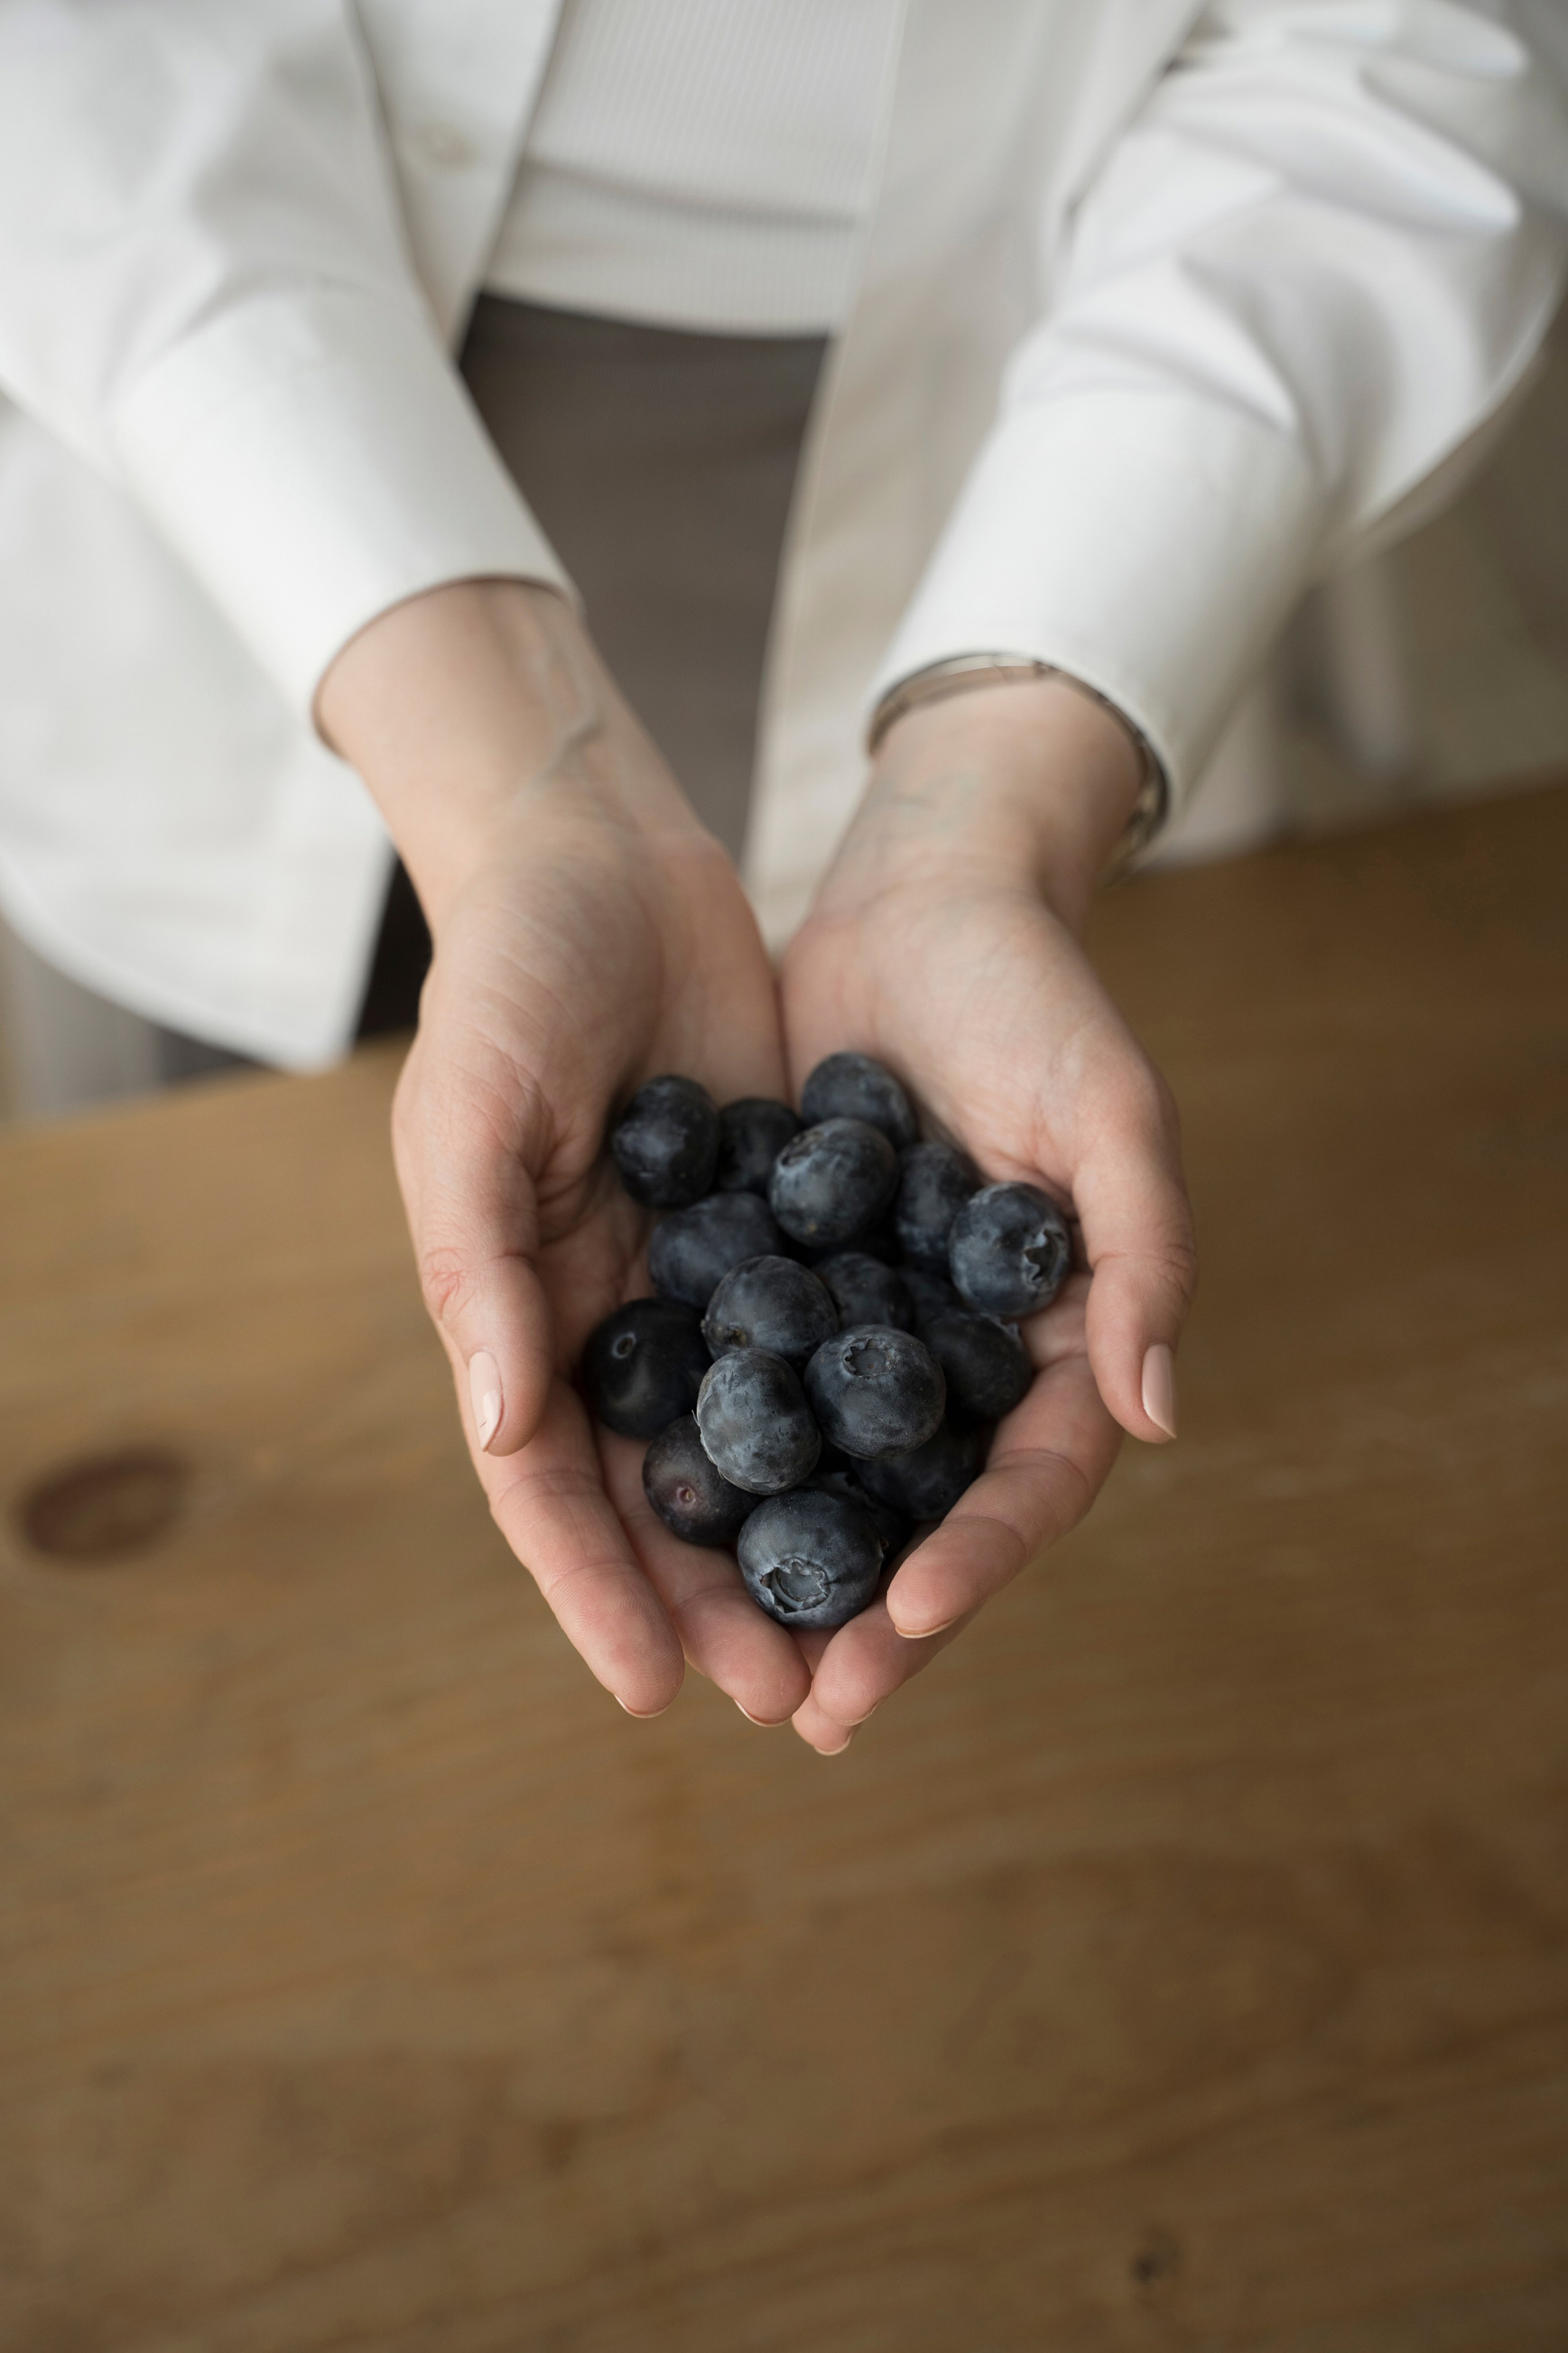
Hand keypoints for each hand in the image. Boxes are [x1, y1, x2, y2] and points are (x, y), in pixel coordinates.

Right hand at [319, 581, 811, 1724]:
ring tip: (865, 1635)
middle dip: (713, 1598)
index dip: (597, 1592)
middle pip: (657, 1493)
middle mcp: (605, 1316)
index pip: (548, 1486)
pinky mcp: (778, 1225)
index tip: (659, 1692)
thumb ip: (480, 1267)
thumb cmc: (508, 972)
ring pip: (750, 1440)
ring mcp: (697, 1276)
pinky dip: (858, 1420)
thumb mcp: (474, 1108)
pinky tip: (922, 1483)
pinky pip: (822, 1343)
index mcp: (514, 1310)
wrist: (603, 855)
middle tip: (787, 1698)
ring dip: (794, 1536)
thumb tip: (508, 1428)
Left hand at [779, 677, 1196, 1752]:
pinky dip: (712, 1463)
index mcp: (1059, 1339)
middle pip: (922, 1514)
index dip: (979, 1559)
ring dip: (778, 1575)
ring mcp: (868, 1330)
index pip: (1029, 1481)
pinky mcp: (782, 1285)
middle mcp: (961, 1357)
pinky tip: (653, 1526)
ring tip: (720, 1665)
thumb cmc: (1037, 996)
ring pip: (825, 1482)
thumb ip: (1143, 1254)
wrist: (921, 902)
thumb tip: (1160, 1417)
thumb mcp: (1110, 1112)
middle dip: (870, 1616)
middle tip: (808, 1711)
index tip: (906, 1616)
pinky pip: (748, 1393)